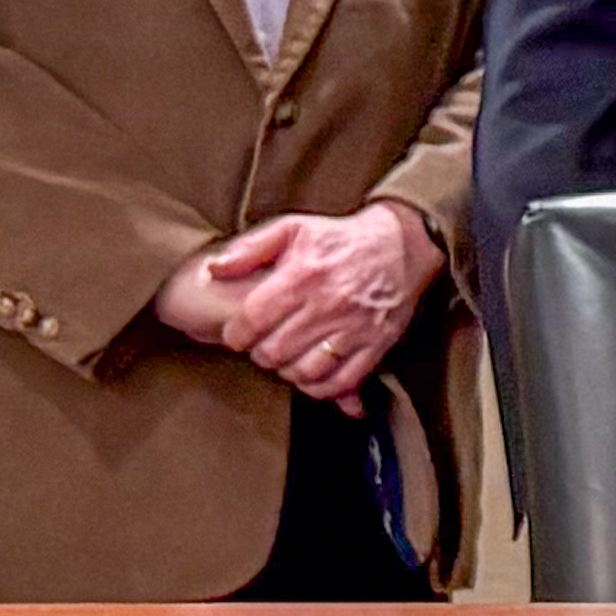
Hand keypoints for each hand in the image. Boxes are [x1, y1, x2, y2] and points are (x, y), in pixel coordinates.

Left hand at [156, 203, 434, 403]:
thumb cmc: (340, 238)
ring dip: (288, 371)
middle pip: (275, 351)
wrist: (401, 244)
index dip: (235, 335)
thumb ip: (249, 248)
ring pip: (306, 371)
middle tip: (262, 346)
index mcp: (302, 275)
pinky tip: (312, 376)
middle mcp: (328, 303)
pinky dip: (322, 387)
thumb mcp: (292, 229)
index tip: (237, 334)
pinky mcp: (378, 342)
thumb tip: (214, 270)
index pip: (252, 321)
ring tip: (286, 359)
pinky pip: (343, 380)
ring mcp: (356, 326)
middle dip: (260, 354)